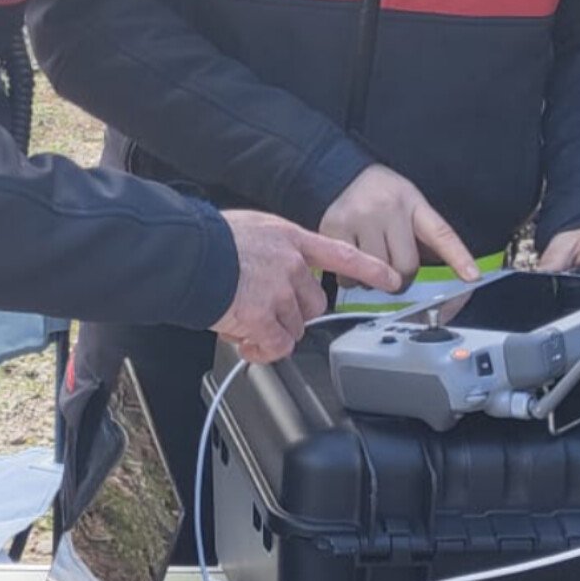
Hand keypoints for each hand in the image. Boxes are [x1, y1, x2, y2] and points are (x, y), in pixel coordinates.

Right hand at [212, 210, 399, 363]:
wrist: (186, 254)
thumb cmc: (209, 241)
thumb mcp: (253, 231)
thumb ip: (276, 250)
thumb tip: (277, 272)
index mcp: (291, 239)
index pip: (342, 254)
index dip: (370, 268)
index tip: (393, 279)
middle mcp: (292, 265)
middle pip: (314, 305)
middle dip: (291, 314)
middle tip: (261, 309)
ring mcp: (280, 292)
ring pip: (293, 328)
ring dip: (270, 331)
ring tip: (241, 318)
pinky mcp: (264, 317)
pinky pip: (276, 347)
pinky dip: (261, 350)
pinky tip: (243, 338)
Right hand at [316, 164, 480, 284]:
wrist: (339, 172)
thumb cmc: (381, 195)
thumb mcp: (410, 204)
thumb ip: (423, 238)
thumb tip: (443, 277)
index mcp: (413, 203)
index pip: (441, 233)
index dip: (458, 257)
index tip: (473, 277)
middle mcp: (388, 208)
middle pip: (404, 267)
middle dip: (400, 276)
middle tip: (392, 267)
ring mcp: (360, 218)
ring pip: (376, 274)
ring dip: (374, 278)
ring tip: (370, 258)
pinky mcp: (334, 229)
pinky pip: (349, 274)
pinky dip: (352, 277)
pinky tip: (353, 259)